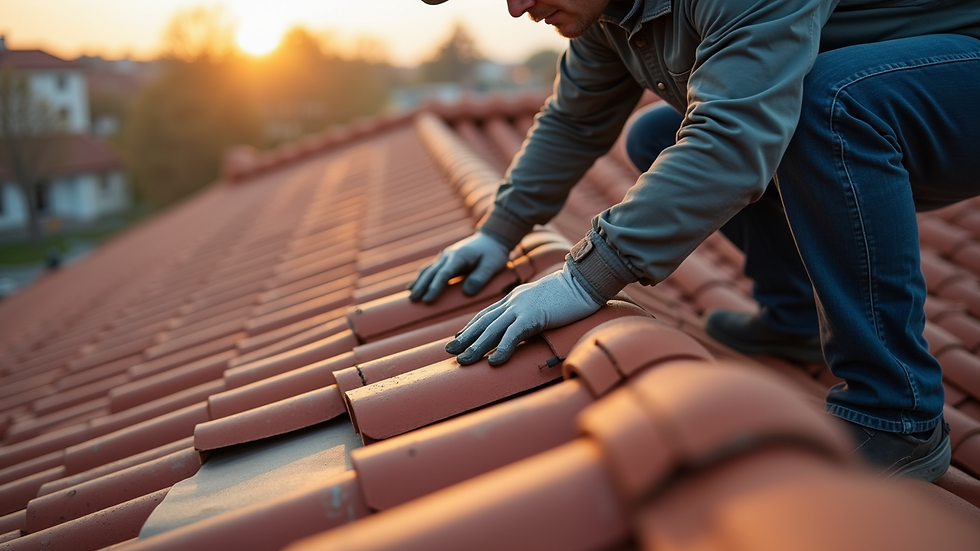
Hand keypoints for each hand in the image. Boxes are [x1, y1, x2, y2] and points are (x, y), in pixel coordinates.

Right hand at [408, 232, 509, 303]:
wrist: (492, 239)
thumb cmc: (493, 254)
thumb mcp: (492, 265)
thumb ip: (480, 278)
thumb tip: (467, 293)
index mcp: (459, 256)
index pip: (444, 274)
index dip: (435, 288)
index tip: (428, 301)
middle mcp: (448, 255)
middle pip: (432, 272)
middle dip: (422, 287)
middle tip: (413, 300)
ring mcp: (445, 257)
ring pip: (428, 270)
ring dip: (419, 283)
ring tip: (411, 296)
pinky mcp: (445, 260)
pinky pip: (430, 269)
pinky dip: (421, 278)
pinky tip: (413, 286)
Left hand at [446, 266, 601, 365]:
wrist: (582, 281)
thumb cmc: (568, 293)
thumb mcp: (542, 301)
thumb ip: (530, 311)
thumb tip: (526, 324)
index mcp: (514, 298)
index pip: (486, 313)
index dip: (471, 327)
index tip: (459, 338)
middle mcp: (513, 302)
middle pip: (483, 322)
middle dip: (466, 338)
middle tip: (450, 352)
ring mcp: (521, 308)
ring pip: (492, 330)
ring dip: (476, 347)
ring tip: (464, 361)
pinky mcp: (533, 316)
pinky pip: (513, 335)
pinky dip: (502, 349)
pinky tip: (493, 362)